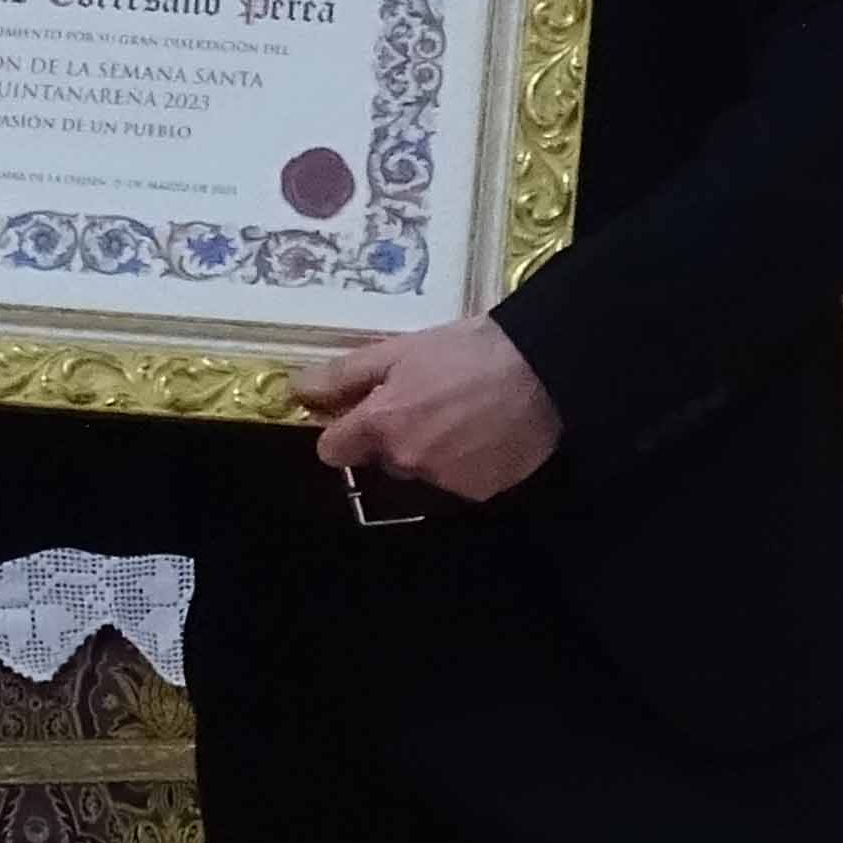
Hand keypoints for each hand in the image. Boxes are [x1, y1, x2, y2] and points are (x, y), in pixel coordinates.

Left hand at [296, 318, 562, 500]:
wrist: (544, 370)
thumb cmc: (467, 351)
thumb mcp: (399, 349)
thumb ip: (344, 374)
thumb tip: (298, 390)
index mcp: (381, 425)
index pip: (333, 450)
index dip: (345, 430)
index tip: (366, 411)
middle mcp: (407, 461)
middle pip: (382, 458)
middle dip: (395, 435)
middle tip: (429, 399)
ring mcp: (445, 482)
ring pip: (421, 470)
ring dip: (432, 450)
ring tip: (464, 413)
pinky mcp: (481, 492)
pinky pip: (458, 481)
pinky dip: (466, 463)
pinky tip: (486, 433)